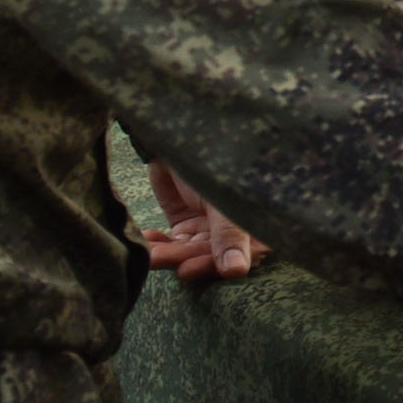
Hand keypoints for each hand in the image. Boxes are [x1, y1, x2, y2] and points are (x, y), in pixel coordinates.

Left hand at [144, 158, 268, 283]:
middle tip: (157, 258)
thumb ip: (229, 234)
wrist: (182, 131)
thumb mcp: (223, 195)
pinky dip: (158, 244)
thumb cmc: (216, 157)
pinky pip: (172, 243)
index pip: (242, 255)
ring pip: (188, 252)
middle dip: (182, 258)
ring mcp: (209, 228)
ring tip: (148, 251)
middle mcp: (234, 229)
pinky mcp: (186, 223)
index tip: (187, 269)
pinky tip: (147, 237)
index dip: (215, 266)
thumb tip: (237, 271)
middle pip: (210, 257)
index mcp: (254, 221)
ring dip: (166, 253)